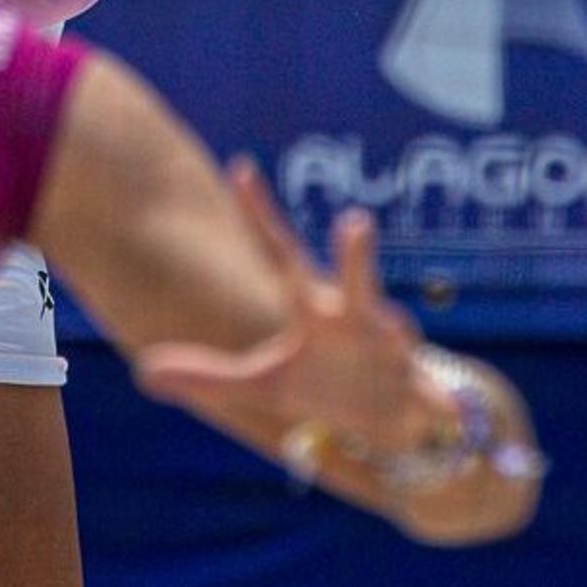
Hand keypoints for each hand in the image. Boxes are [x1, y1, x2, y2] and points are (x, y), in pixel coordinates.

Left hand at [129, 162, 449, 460]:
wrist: (392, 419)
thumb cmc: (324, 387)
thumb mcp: (262, 386)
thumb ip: (207, 377)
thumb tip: (142, 372)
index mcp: (313, 311)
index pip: (281, 254)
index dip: (261, 215)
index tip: (241, 168)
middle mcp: (354, 318)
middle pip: (352, 279)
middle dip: (354, 255)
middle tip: (354, 223)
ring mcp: (390, 351)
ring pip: (396, 331)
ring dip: (396, 329)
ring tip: (397, 327)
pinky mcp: (420, 389)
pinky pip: (430, 392)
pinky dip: (438, 401)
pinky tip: (444, 406)